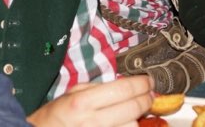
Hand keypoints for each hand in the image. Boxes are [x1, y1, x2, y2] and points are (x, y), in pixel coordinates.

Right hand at [27, 76, 152, 126]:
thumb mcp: (70, 94)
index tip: (148, 81)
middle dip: (146, 99)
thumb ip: (95, 88)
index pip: (123, 89)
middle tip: (150, 94)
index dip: (141, 84)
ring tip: (132, 112)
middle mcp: (93, 121)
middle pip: (133, 108)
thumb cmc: (54, 117)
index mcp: (83, 102)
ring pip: (132, 126)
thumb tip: (123, 84)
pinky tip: (124, 123)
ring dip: (136, 118)